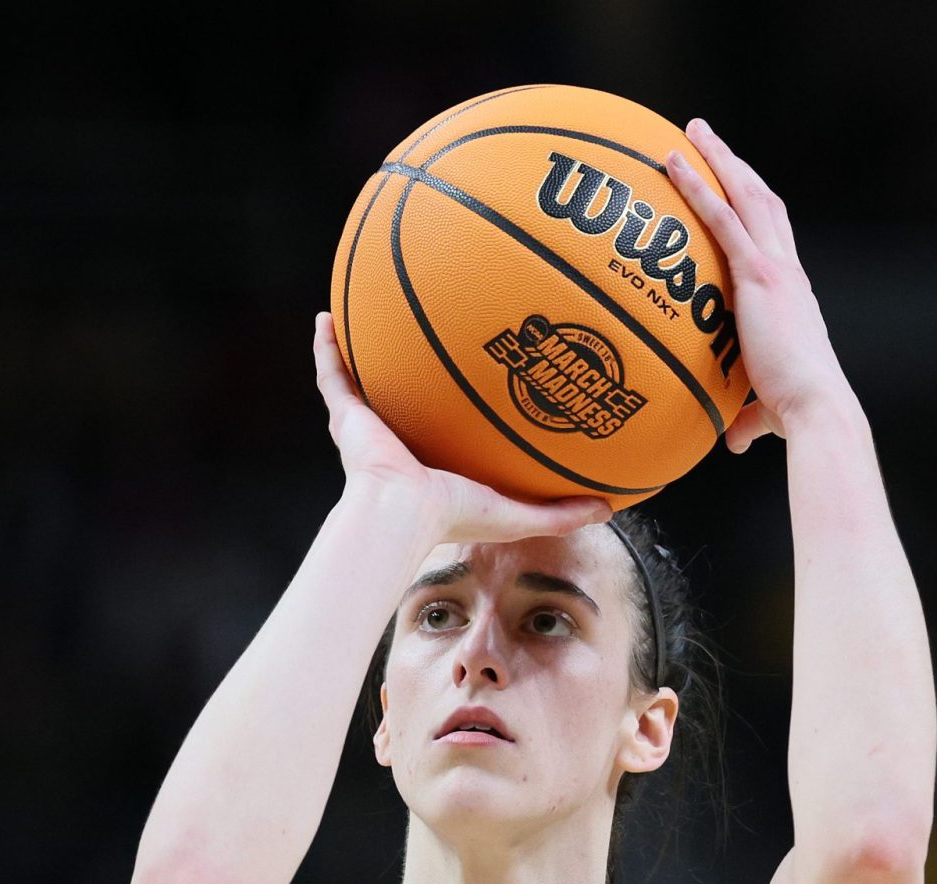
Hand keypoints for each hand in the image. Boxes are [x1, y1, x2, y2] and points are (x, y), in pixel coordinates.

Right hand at [310, 312, 611, 540]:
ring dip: (364, 350)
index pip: (444, 430)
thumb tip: (610, 508)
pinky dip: (326, 346)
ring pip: (364, 380)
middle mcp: (398, 440)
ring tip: (367, 313)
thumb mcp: (519, 513)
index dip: (455, 409)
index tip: (475, 380)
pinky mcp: (346, 417)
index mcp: (431, 461)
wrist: (403, 513)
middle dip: (413, 371)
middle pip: (404, 397)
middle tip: (428, 336)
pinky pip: (332, 374)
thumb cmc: (454, 517)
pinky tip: (326, 317)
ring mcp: (369, 427)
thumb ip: (562, 512)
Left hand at [665, 118, 855, 452]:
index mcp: (793, 295)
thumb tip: (733, 442)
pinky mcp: (757, 275)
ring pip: (746, 196)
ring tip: (693, 131)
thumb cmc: (799, 414)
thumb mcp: (769, 409)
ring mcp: (775, 269)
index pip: (775, 239)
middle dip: (736, 166)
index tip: (737, 185)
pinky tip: (672, 163)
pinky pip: (722, 219)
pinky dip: (698, 187)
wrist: (816, 407)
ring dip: (719, 159)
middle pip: (763, 201)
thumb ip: (748, 418)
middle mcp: (788, 272)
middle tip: (707, 138)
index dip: (757, 206)